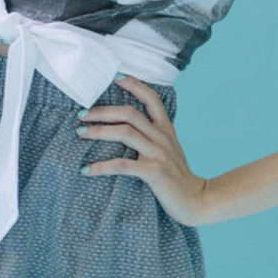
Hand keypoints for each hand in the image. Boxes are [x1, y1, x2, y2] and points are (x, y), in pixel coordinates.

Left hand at [76, 74, 208, 226]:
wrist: (197, 200)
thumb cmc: (178, 177)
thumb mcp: (169, 150)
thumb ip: (154, 137)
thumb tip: (127, 127)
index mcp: (166, 129)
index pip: (151, 98)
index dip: (133, 85)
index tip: (114, 76)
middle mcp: (162, 138)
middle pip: (130, 113)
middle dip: (103, 111)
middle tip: (81, 113)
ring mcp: (159, 154)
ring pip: (125, 133)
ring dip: (98, 131)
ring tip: (80, 132)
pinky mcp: (154, 172)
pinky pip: (122, 165)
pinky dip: (101, 166)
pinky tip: (86, 170)